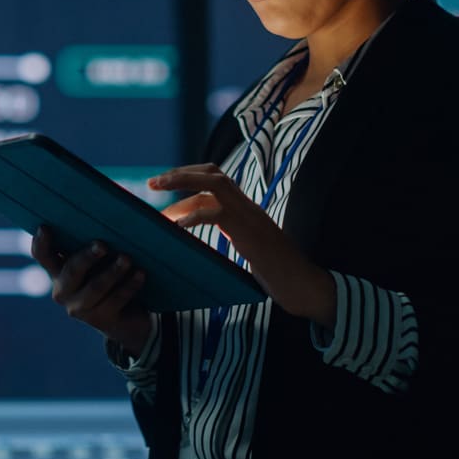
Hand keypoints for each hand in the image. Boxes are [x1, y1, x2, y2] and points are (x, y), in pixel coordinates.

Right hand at [29, 226, 152, 355]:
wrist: (127, 316)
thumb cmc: (109, 274)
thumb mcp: (98, 259)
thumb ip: (95, 242)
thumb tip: (113, 216)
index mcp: (58, 270)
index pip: (42, 255)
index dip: (41, 242)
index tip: (45, 227)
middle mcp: (63, 290)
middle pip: (71, 271)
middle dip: (87, 257)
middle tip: (103, 245)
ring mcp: (80, 308)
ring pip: (96, 288)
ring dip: (113, 272)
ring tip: (127, 259)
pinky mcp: (101, 320)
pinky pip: (116, 299)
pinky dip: (129, 285)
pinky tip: (140, 274)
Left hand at [151, 164, 336, 325]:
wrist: (305, 286)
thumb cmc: (279, 275)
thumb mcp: (251, 249)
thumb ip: (233, 236)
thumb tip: (204, 237)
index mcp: (248, 209)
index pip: (217, 180)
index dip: (190, 178)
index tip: (167, 185)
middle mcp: (249, 207)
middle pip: (213, 172)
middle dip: (181, 172)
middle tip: (154, 181)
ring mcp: (250, 217)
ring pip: (214, 183)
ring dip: (182, 182)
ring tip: (157, 189)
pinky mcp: (248, 233)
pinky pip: (216, 214)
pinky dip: (193, 217)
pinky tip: (177, 227)